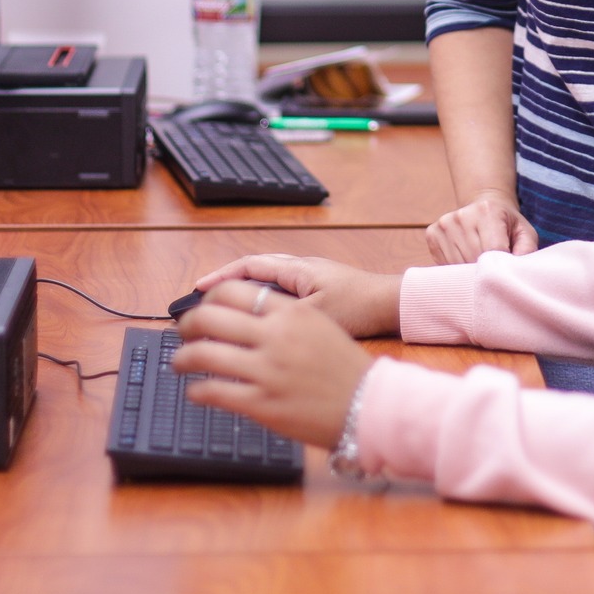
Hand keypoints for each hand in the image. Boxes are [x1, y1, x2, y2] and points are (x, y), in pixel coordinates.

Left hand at [173, 281, 372, 446]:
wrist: (369, 404)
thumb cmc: (345, 368)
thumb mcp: (320, 326)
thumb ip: (283, 316)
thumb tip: (243, 315)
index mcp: (291, 312)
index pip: (233, 292)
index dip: (208, 299)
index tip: (200, 308)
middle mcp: (276, 337)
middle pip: (209, 317)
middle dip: (187, 325)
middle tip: (182, 333)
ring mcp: (267, 371)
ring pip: (202, 354)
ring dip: (182, 358)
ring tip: (179, 363)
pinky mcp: (262, 404)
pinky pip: (213, 392)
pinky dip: (197, 391)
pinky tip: (197, 391)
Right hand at [192, 254, 401, 335]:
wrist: (394, 305)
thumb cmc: (361, 305)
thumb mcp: (317, 315)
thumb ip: (282, 318)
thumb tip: (248, 325)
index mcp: (296, 269)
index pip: (248, 267)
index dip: (220, 278)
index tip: (198, 290)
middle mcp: (301, 269)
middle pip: (254, 272)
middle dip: (227, 285)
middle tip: (205, 302)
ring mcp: (311, 280)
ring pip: (268, 284)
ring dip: (246, 294)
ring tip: (225, 313)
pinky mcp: (320, 292)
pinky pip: (282, 294)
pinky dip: (265, 303)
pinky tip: (260, 322)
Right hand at [426, 193, 537, 263]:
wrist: (484, 204)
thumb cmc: (507, 224)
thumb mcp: (525, 233)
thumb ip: (527, 250)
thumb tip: (517, 271)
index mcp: (487, 211)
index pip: (492, 251)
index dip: (499, 268)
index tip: (505, 272)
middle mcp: (461, 216)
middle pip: (473, 260)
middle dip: (485, 272)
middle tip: (494, 271)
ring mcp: (444, 225)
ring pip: (457, 266)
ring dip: (469, 272)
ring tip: (480, 264)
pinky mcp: (432, 234)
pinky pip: (444, 265)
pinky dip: (455, 269)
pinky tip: (465, 260)